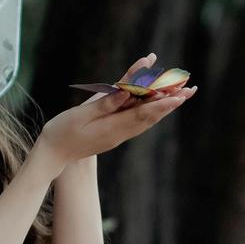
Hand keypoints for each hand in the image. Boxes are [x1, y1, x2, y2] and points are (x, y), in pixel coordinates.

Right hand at [36, 52, 197, 167]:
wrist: (55, 153)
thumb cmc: (63, 132)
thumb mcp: (81, 115)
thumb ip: (105, 104)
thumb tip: (126, 93)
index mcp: (113, 128)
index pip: (142, 113)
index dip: (161, 103)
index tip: (178, 96)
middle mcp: (121, 132)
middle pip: (151, 115)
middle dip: (170, 101)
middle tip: (190, 90)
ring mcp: (119, 133)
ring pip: (147, 117)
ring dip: (164, 104)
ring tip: (182, 93)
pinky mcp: (115, 131)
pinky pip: (136, 117)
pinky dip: (148, 106)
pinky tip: (155, 99)